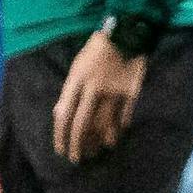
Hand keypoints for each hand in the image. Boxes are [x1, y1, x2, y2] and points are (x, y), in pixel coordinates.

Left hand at [53, 31, 146, 164]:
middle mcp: (93, 88)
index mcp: (76, 80)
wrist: (126, 34)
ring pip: (105, 123)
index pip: (64, 114)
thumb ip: (71, 90)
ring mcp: (114, 91)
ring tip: (97, 151)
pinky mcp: (131, 91)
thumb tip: (62, 115)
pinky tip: (117, 135)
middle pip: (82, 123)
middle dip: (77, 144)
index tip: (61, 150)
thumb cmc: (96, 49)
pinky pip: (125, 114)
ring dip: (100, 140)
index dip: (61, 135)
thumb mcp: (77, 66)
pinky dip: (120, 127)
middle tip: (76, 159)